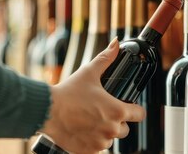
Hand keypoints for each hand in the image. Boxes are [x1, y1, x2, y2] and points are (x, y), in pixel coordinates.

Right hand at [41, 39, 145, 153]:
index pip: (140, 115)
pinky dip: (93, 141)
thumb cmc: (68, 93)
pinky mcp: (88, 151)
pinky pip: (98, 148)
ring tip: (91, 121)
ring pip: (111, 139)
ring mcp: (100, 142)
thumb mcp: (89, 72)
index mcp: (117, 111)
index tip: (128, 106)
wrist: (47, 111)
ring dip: (105, 132)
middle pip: (125, 129)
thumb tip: (116, 43)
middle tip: (103, 112)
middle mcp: (112, 129)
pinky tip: (83, 130)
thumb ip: (106, 58)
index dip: (135, 109)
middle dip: (118, 121)